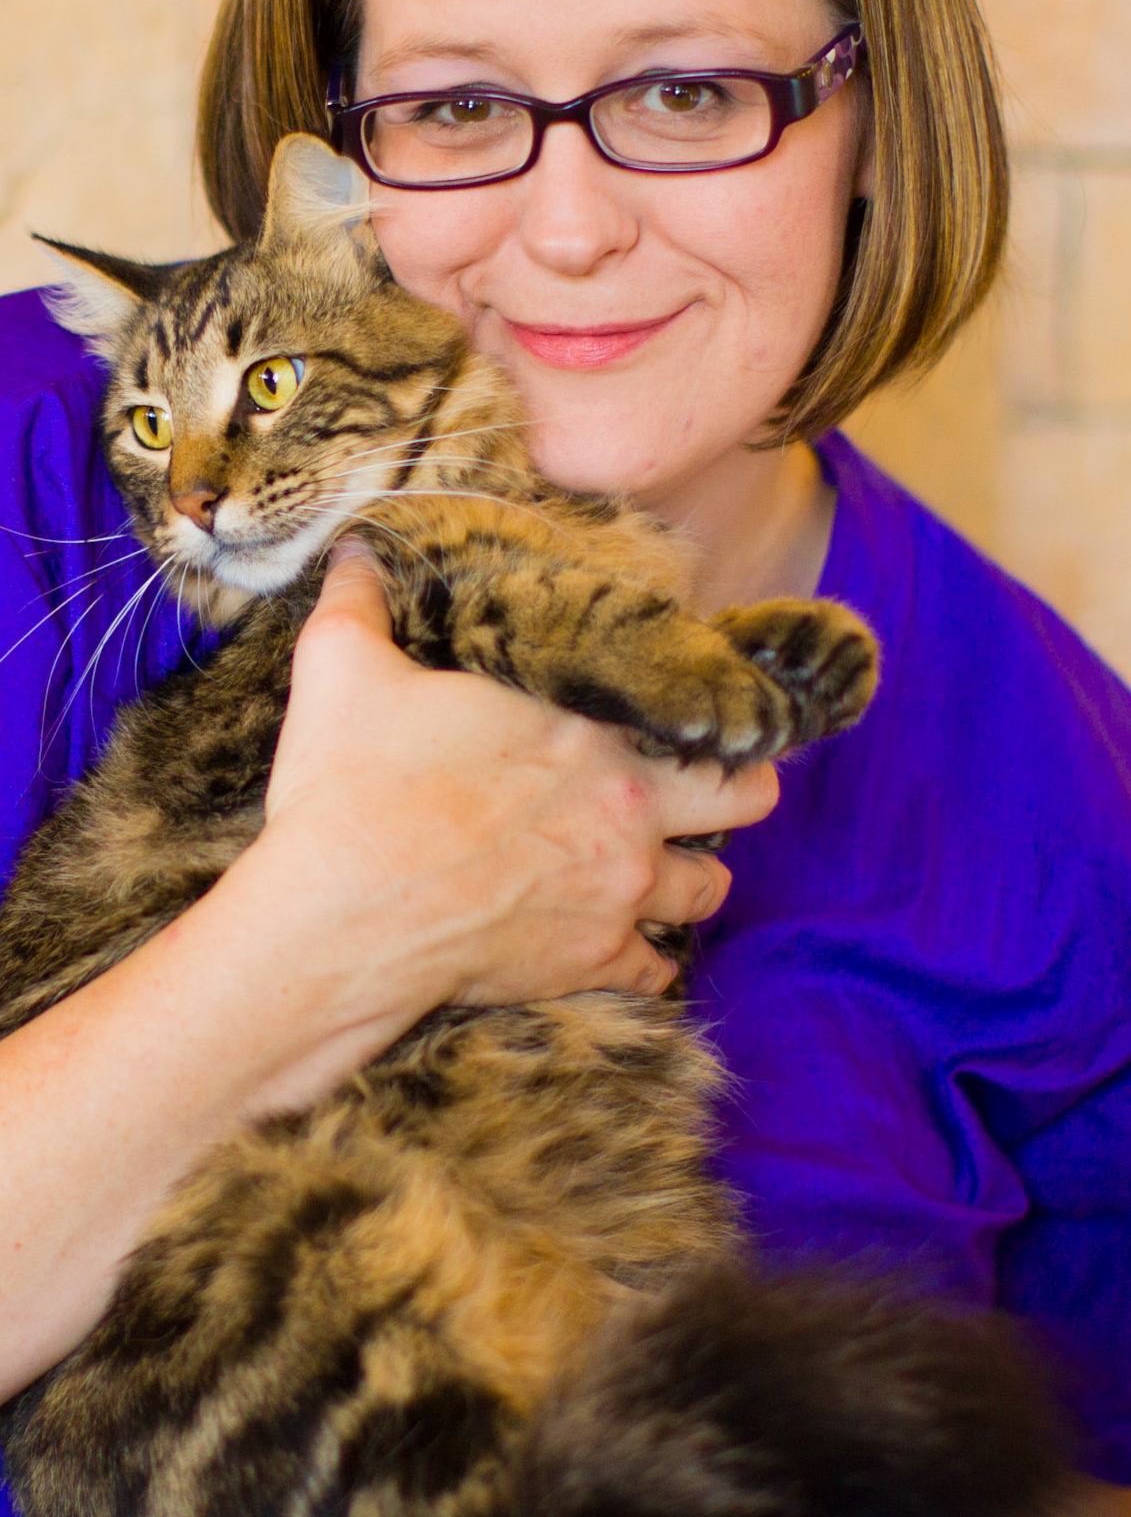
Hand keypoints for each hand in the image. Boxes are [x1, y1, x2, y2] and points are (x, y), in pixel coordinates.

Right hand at [252, 539, 777, 1078]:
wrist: (343, 914)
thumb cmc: (349, 789)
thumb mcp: (343, 668)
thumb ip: (361, 599)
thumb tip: (353, 547)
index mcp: (585, 720)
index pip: (697, 699)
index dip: (700, 705)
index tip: (681, 712)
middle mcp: (628, 801)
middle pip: (748, 796)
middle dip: (736, 791)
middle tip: (699, 792)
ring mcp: (621, 885)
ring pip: (712, 888)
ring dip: (688, 878)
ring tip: (651, 869)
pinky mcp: (596, 958)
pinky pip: (659, 969)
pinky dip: (644, 959)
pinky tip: (614, 945)